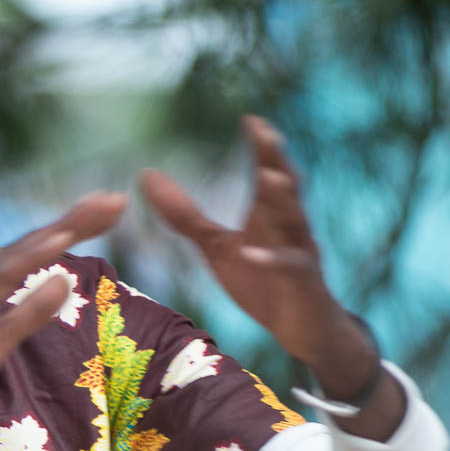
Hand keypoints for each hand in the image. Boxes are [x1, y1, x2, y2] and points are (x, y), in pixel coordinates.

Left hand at [139, 115, 402, 440]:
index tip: (251, 119)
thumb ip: (185, 215)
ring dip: (283, 199)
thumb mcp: (218, 248)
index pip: (268, 173)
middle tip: (267, 133)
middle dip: (277, 160)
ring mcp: (300, 254)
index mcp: (270, 215)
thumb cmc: (263, 283)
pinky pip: (289, 268)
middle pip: (286, 188)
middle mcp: (290, 228)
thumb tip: (145, 176)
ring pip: (295, 222)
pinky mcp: (302, 284)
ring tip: (268, 176)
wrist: (304, 331)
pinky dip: (271, 259)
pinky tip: (251, 251)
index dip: (262, 147)